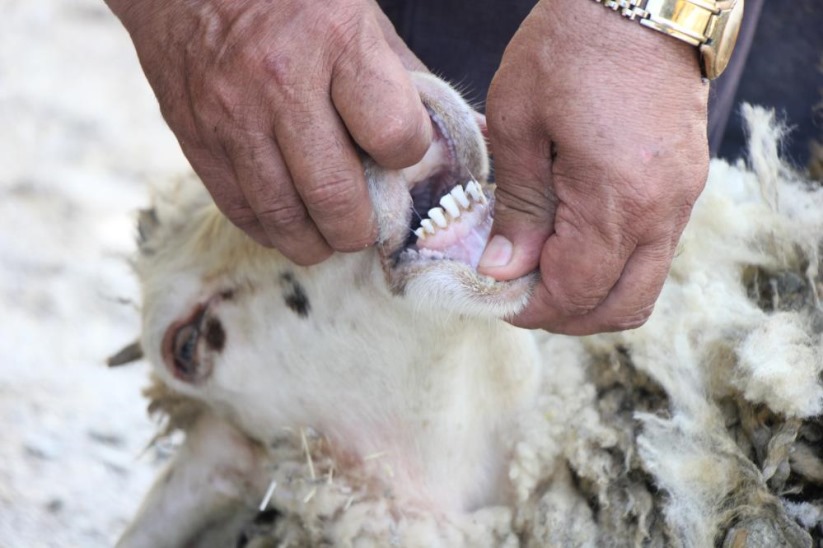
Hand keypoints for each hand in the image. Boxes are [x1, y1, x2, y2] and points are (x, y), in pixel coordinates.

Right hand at [105, 0, 430, 263]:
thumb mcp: (360, 16)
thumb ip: (405, 79)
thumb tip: (452, 137)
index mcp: (335, 42)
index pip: (393, 135)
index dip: (408, 154)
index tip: (400, 151)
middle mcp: (280, 84)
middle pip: (334, 195)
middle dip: (361, 228)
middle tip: (368, 225)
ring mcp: (232, 117)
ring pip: (283, 217)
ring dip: (317, 242)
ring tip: (331, 234)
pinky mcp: (196, 139)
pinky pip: (239, 210)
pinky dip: (271, 229)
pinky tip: (289, 222)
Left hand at [479, 0, 708, 334]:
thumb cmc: (569, 50)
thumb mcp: (518, 125)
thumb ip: (516, 207)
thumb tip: (505, 269)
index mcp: (617, 201)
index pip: (576, 292)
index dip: (532, 308)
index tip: (497, 297)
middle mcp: (661, 212)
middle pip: (621, 307)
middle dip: (566, 315)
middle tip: (521, 294)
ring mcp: (681, 201)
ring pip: (643, 286)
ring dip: (592, 294)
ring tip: (543, 270)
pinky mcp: (684, 186)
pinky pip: (653, 252)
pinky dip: (613, 266)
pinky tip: (573, 242)